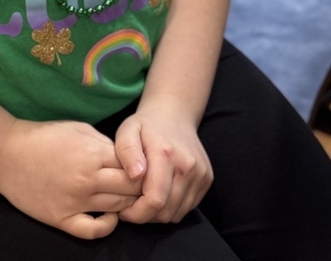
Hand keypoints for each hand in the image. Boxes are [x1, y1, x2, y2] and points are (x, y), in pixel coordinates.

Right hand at [0, 118, 141, 238]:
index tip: (142, 168)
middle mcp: (87, 179)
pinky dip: (107, 227)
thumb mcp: (78, 128)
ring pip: (116, 209)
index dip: (141, 167)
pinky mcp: (61, 219)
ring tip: (124, 198)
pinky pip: (93, 231)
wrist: (7, 154)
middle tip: (139, 185)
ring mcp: (74, 202)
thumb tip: (126, 158)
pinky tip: (108, 217)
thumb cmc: (44, 136)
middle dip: (138, 187)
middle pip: (129, 190)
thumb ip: (104, 143)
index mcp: (92, 153)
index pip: (133, 166)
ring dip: (126, 205)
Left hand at [114, 95, 212, 223]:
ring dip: (159, 213)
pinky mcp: (207, 179)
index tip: (124, 210)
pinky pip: (187, 207)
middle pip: (165, 212)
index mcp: (165, 154)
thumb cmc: (146, 126)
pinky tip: (161, 192)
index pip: (155, 200)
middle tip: (132, 203)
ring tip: (145, 196)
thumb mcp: (127, 131)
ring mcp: (200, 173)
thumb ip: (127, 151)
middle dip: (145, 215)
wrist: (174, 114)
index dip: (137, 213)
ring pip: (177, 214)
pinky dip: (172, 207)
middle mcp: (188, 165)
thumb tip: (136, 175)